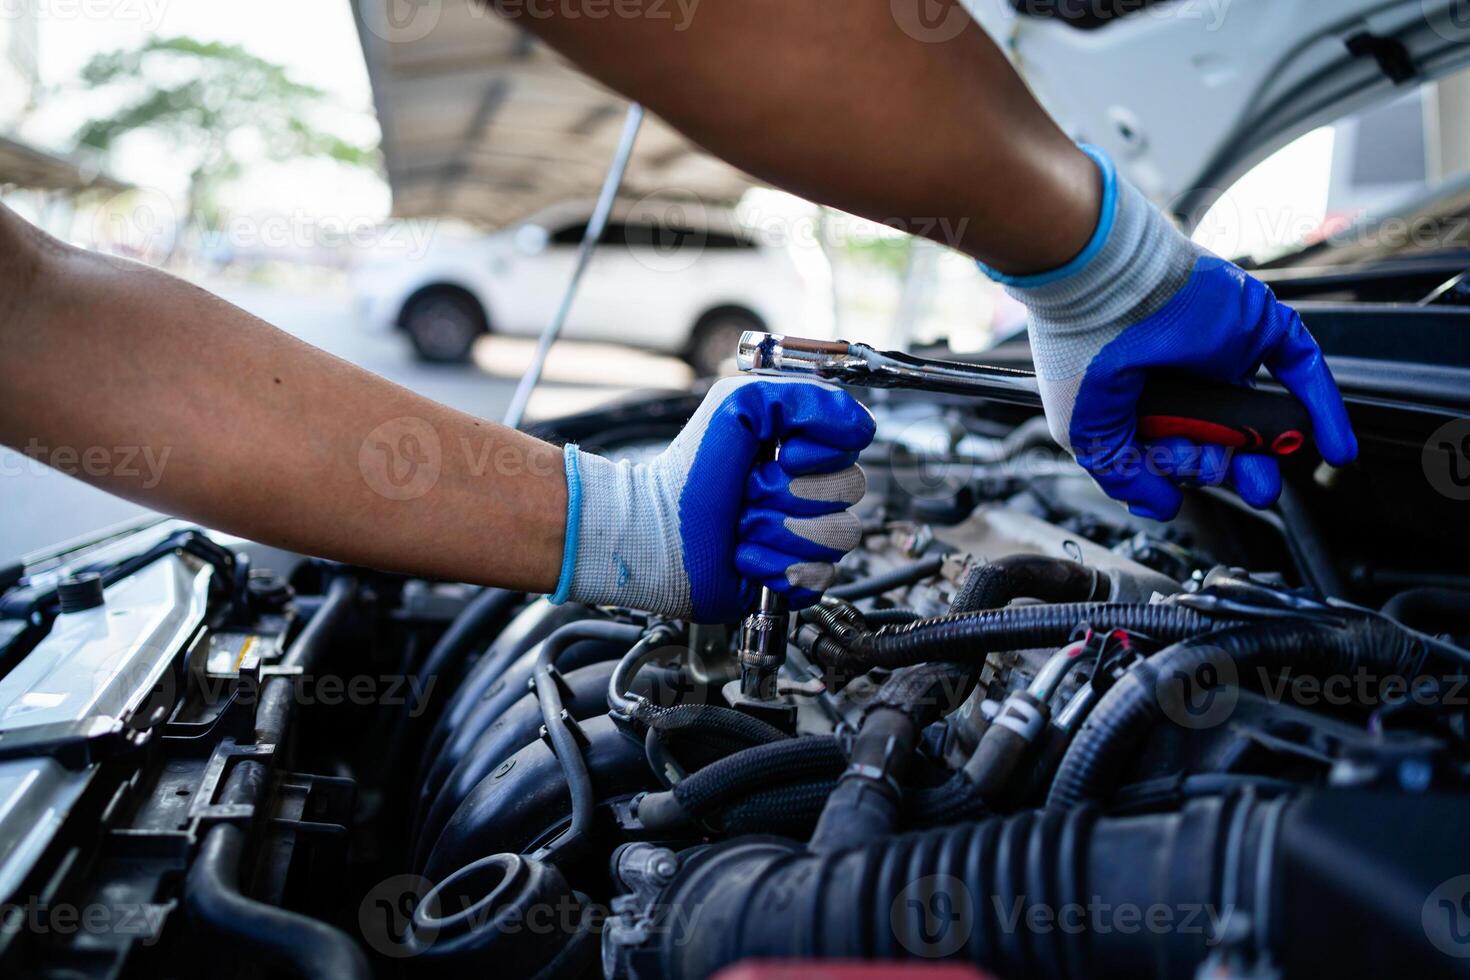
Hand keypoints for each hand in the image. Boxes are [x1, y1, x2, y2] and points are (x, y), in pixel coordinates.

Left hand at [552, 378, 875, 622]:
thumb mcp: (739, 405)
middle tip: (748, 494)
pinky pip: (822, 577)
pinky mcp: (796, 576)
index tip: (782, 454)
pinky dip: (777, 569)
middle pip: (850, 491)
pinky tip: (747, 558)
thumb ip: (801, 397)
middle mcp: (809, 488)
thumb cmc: (690, 473)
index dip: (818, 454)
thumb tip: (857, 423)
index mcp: (801, 445)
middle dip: (790, 494)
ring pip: (839, 537)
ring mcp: (805, 533)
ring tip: (742, 529)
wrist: (657, 536)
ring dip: (779, 532)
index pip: (852, 445)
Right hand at [991, 146, 1357, 520]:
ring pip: (1259, 416)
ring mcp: (1223, 354)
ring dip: (1266, 452)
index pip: (1171, 451)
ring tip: (1262, 480)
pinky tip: (1336, 449)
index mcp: (1139, 400)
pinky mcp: (1257, 329)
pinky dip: (1323, 412)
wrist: (1104, 280)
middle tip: (1210, 469)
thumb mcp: (1085, 432)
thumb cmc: (1080, 345)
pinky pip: (1301, 371)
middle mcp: (1182, 379)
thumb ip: (1122, 475)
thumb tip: (1163, 506)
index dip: (1176, 472)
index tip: (1169, 478)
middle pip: (1218, 440)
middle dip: (1219, 470)